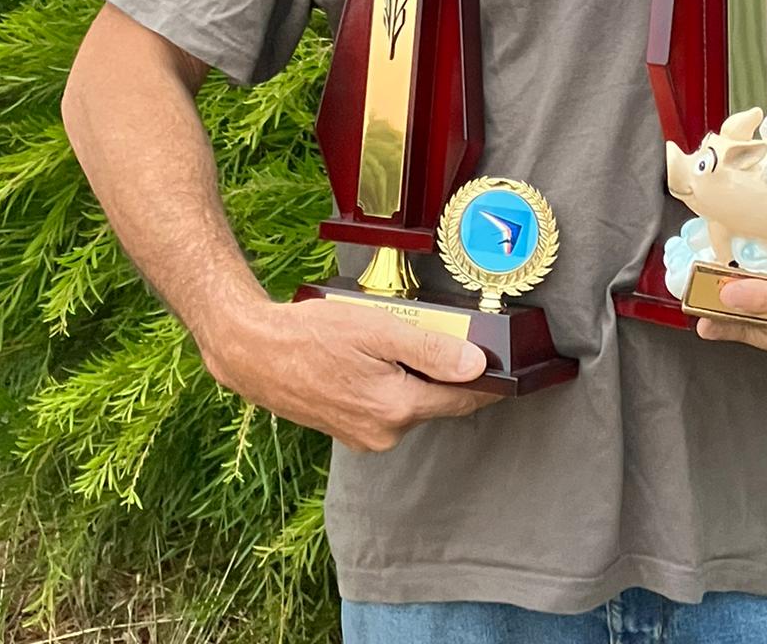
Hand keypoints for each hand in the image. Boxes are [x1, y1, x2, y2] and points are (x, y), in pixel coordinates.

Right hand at [201, 296, 502, 450]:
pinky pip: (386, 407)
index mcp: (396, 408)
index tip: (511, 374)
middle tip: (446, 337)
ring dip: (415, 378)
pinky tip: (373, 359)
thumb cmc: (312, 334)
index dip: (489, 384)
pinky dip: (391, 385)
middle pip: (437, 401)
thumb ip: (431, 350)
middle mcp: (383, 433)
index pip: (461, 400)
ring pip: (410, 404)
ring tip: (394, 342)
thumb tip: (476, 368)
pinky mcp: (348, 431)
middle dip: (446, 373)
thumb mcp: (378, 330)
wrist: (255, 352)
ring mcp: (364, 436)